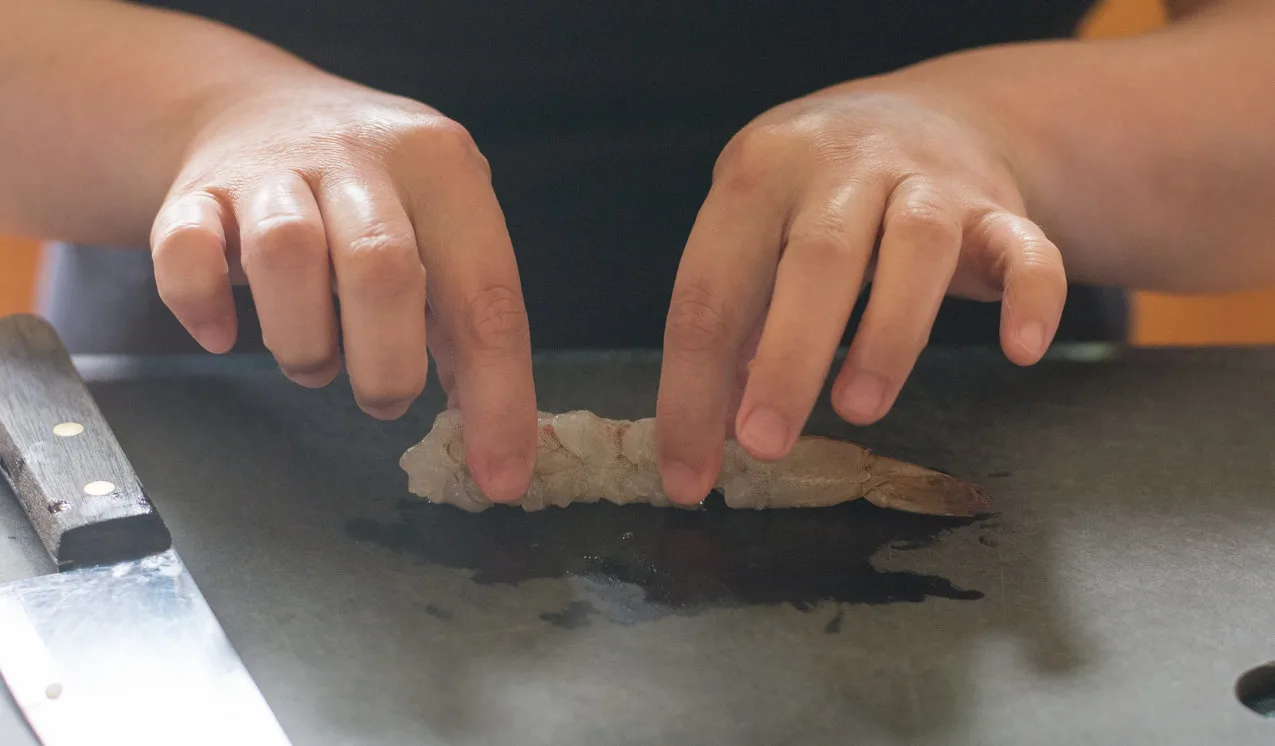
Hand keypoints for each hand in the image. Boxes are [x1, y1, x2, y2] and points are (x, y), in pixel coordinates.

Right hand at [149, 80, 535, 500]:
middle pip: (383, 268)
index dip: (497, 396)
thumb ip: (468, 322)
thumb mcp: (442, 231)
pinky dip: (203, 306)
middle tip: (384, 400)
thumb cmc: (374, 198)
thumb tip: (497, 443)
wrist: (257, 110)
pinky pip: (185, 251)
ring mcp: (272, 167)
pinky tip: (222, 334)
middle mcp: (362, 155)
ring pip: (286, 254)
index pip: (486, 295)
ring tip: (316, 365)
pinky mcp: (194, 191)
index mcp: (443, 168)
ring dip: (303, 342)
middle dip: (387, 366)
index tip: (499, 476)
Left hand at [655, 84, 1066, 503]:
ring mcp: (928, 180)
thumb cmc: (819, 197)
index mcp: (759, 173)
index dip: (692, 389)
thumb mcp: (757, 231)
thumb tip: (712, 429)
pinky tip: (1020, 352)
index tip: (687, 476)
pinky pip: (1027, 248)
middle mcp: (842, 166)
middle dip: (786, 359)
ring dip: (890, 333)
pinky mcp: (1000, 208)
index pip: (711, 289)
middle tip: (765, 444)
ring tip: (859, 410)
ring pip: (918, 246)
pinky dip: (1032, 297)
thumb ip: (736, 322)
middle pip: (817, 260)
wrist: (934, 113)